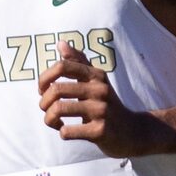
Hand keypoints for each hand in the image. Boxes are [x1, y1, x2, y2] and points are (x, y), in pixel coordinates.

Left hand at [38, 43, 155, 153]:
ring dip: (48, 118)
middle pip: (56, 89)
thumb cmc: (107, 104)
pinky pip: (67, 131)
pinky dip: (61, 132)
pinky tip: (67, 131)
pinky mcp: (100, 131)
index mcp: (97, 76)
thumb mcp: (97, 81)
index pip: (63, 66)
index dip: (44, 77)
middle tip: (46, 109)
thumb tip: (61, 43)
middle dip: (43, 102)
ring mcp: (101, 111)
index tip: (43, 89)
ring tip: (53, 121)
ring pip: (58, 110)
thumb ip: (79, 62)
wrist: (133, 131)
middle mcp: (100, 90)